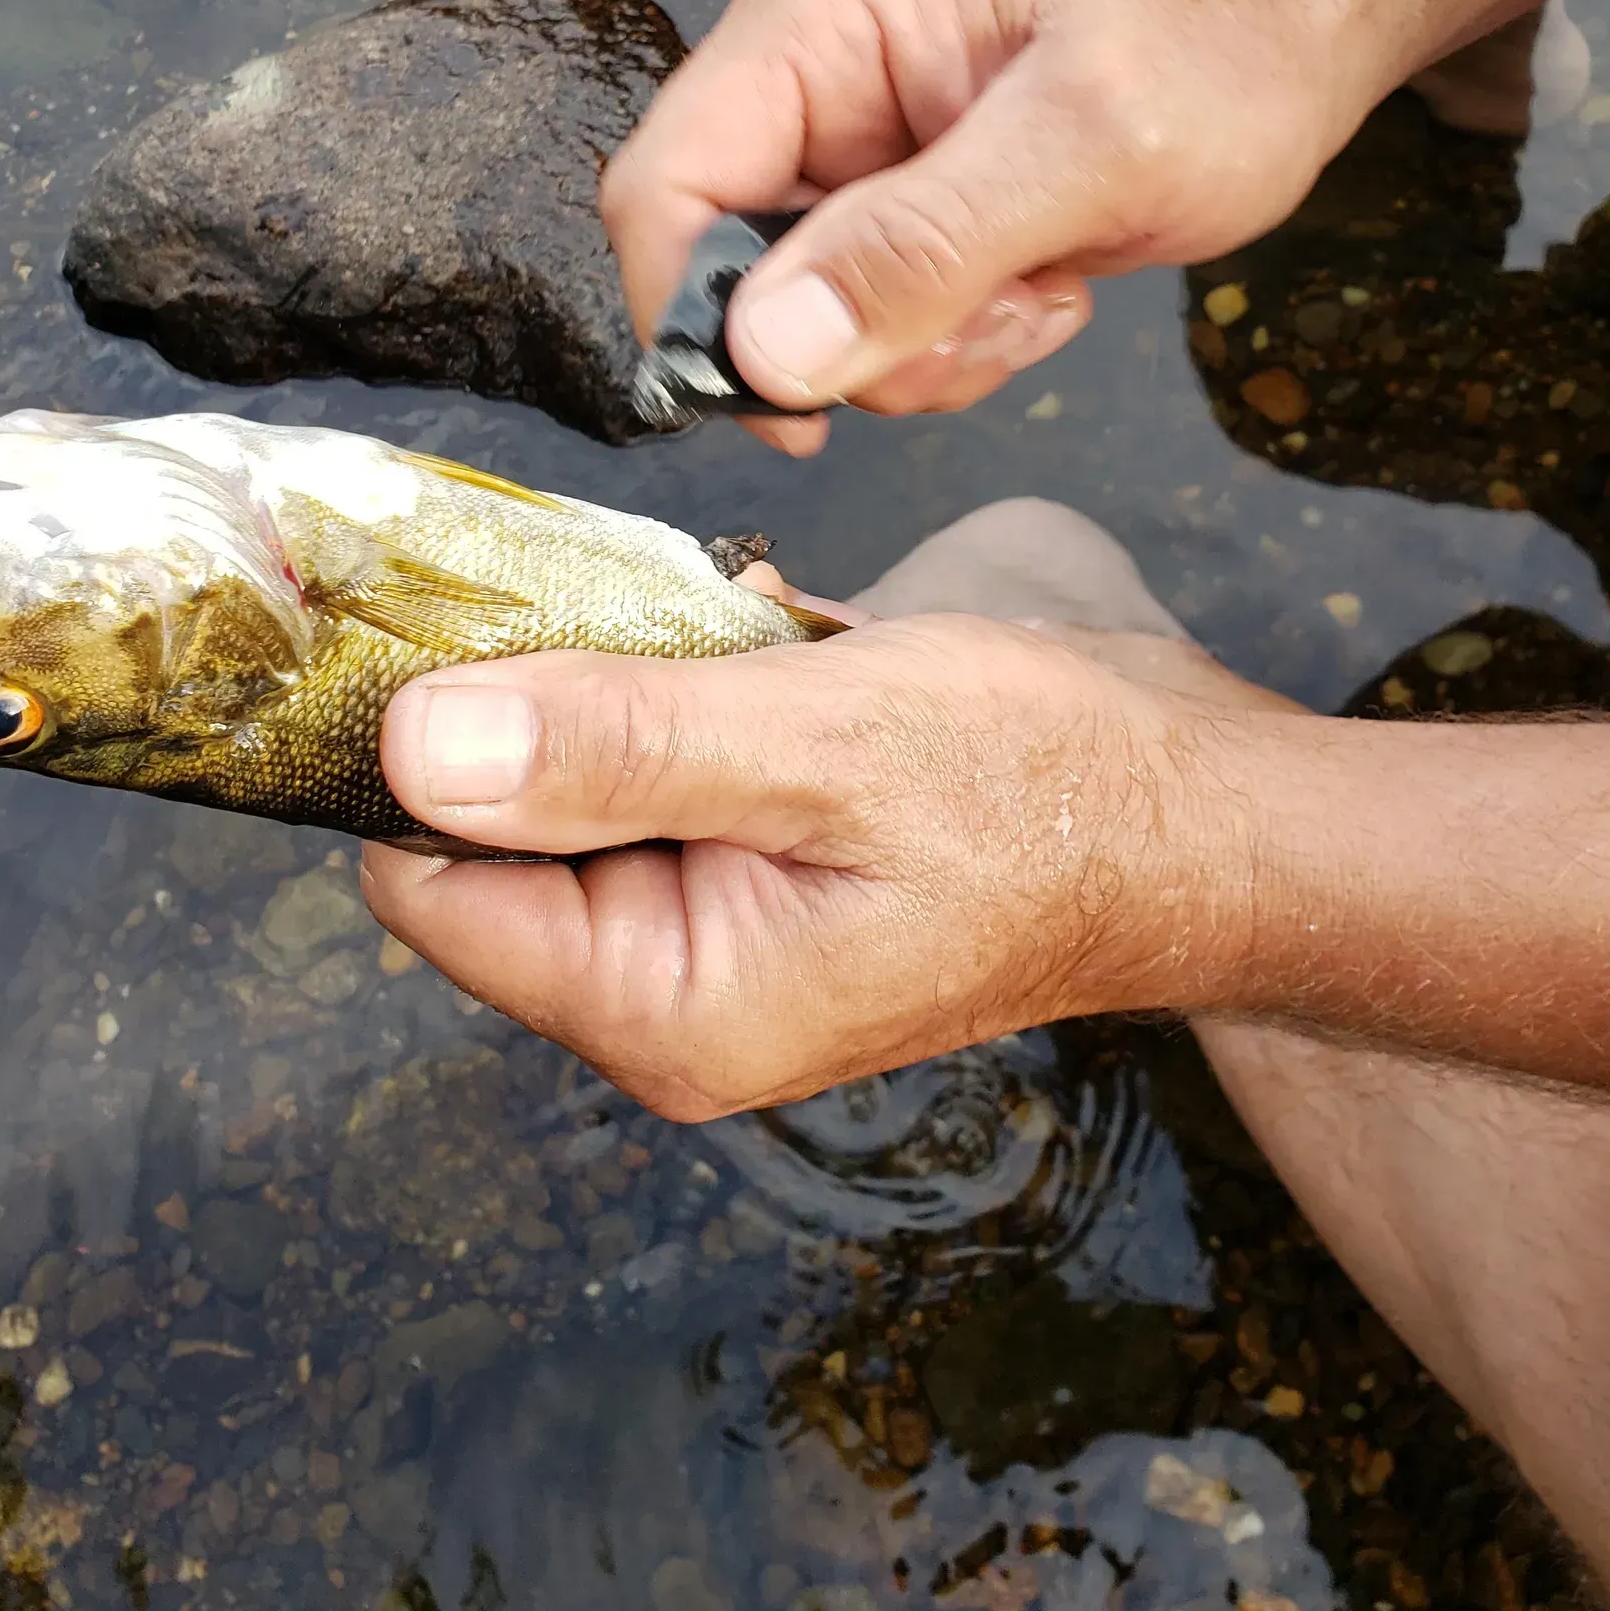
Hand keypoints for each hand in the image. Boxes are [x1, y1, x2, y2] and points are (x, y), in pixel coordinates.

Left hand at [358, 616, 1253, 1119]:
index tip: (466, 618)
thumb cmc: (1047, 790)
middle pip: (487, 836)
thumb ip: (612, 746)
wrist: (1201, 818)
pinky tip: (762, 652)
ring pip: (567, 786)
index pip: (428, 883)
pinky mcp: (747, 878)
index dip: (423, 750)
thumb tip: (408, 750)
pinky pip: (649, 772)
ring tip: (730, 636)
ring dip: (617, 685)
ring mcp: (707, 941)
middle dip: (535, 707)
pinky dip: (677, 692)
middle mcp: (665, 1000)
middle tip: (627, 601)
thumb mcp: (821, 745)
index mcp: (664, 1009)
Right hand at [600, 0, 1394, 449]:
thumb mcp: (1086, 147)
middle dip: (854, 337)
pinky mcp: (890, 208)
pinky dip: (948, 344)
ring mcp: (845, 146)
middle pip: (728, 270)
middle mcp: (804, 75)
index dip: (697, 316)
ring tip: (1033, 295)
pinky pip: (865, 326)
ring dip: (919, 349)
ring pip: (799, 320)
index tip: (796, 412)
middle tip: (988, 322)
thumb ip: (922, 246)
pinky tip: (1038, 290)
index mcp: (815, 16)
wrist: (1295, 44)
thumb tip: (767, 355)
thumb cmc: (1216, 55)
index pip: (666, 185)